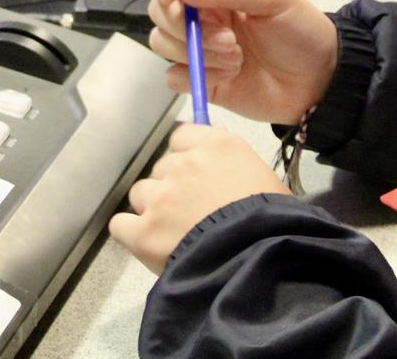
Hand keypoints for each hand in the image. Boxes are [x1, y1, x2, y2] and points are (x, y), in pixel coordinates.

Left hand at [108, 123, 287, 273]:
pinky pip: (120, 225)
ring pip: (141, 194)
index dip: (186, 157)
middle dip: (172, 189)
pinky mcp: (144, 231)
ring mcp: (161, 197)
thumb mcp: (267, 180)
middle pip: (162, 168)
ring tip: (175, 235)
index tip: (196, 176)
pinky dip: (131, 234)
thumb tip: (218, 145)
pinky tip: (149, 246)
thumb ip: (235, 162)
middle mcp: (184, 164)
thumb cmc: (276, 224)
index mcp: (218, 146)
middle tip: (192, 214)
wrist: (261, 260)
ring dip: (152, 211)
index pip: (182, 137)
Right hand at [145, 0, 339, 124]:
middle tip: (227, 38)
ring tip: (236, 56)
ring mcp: (198, 44)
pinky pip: (174, 76)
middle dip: (187, 27)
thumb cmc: (302, 31)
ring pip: (163, 43)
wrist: (320, 81)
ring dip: (198, 53)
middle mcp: (201, 10)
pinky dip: (197, 77)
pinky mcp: (199, 76)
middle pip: (159, 10)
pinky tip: (227, 75)